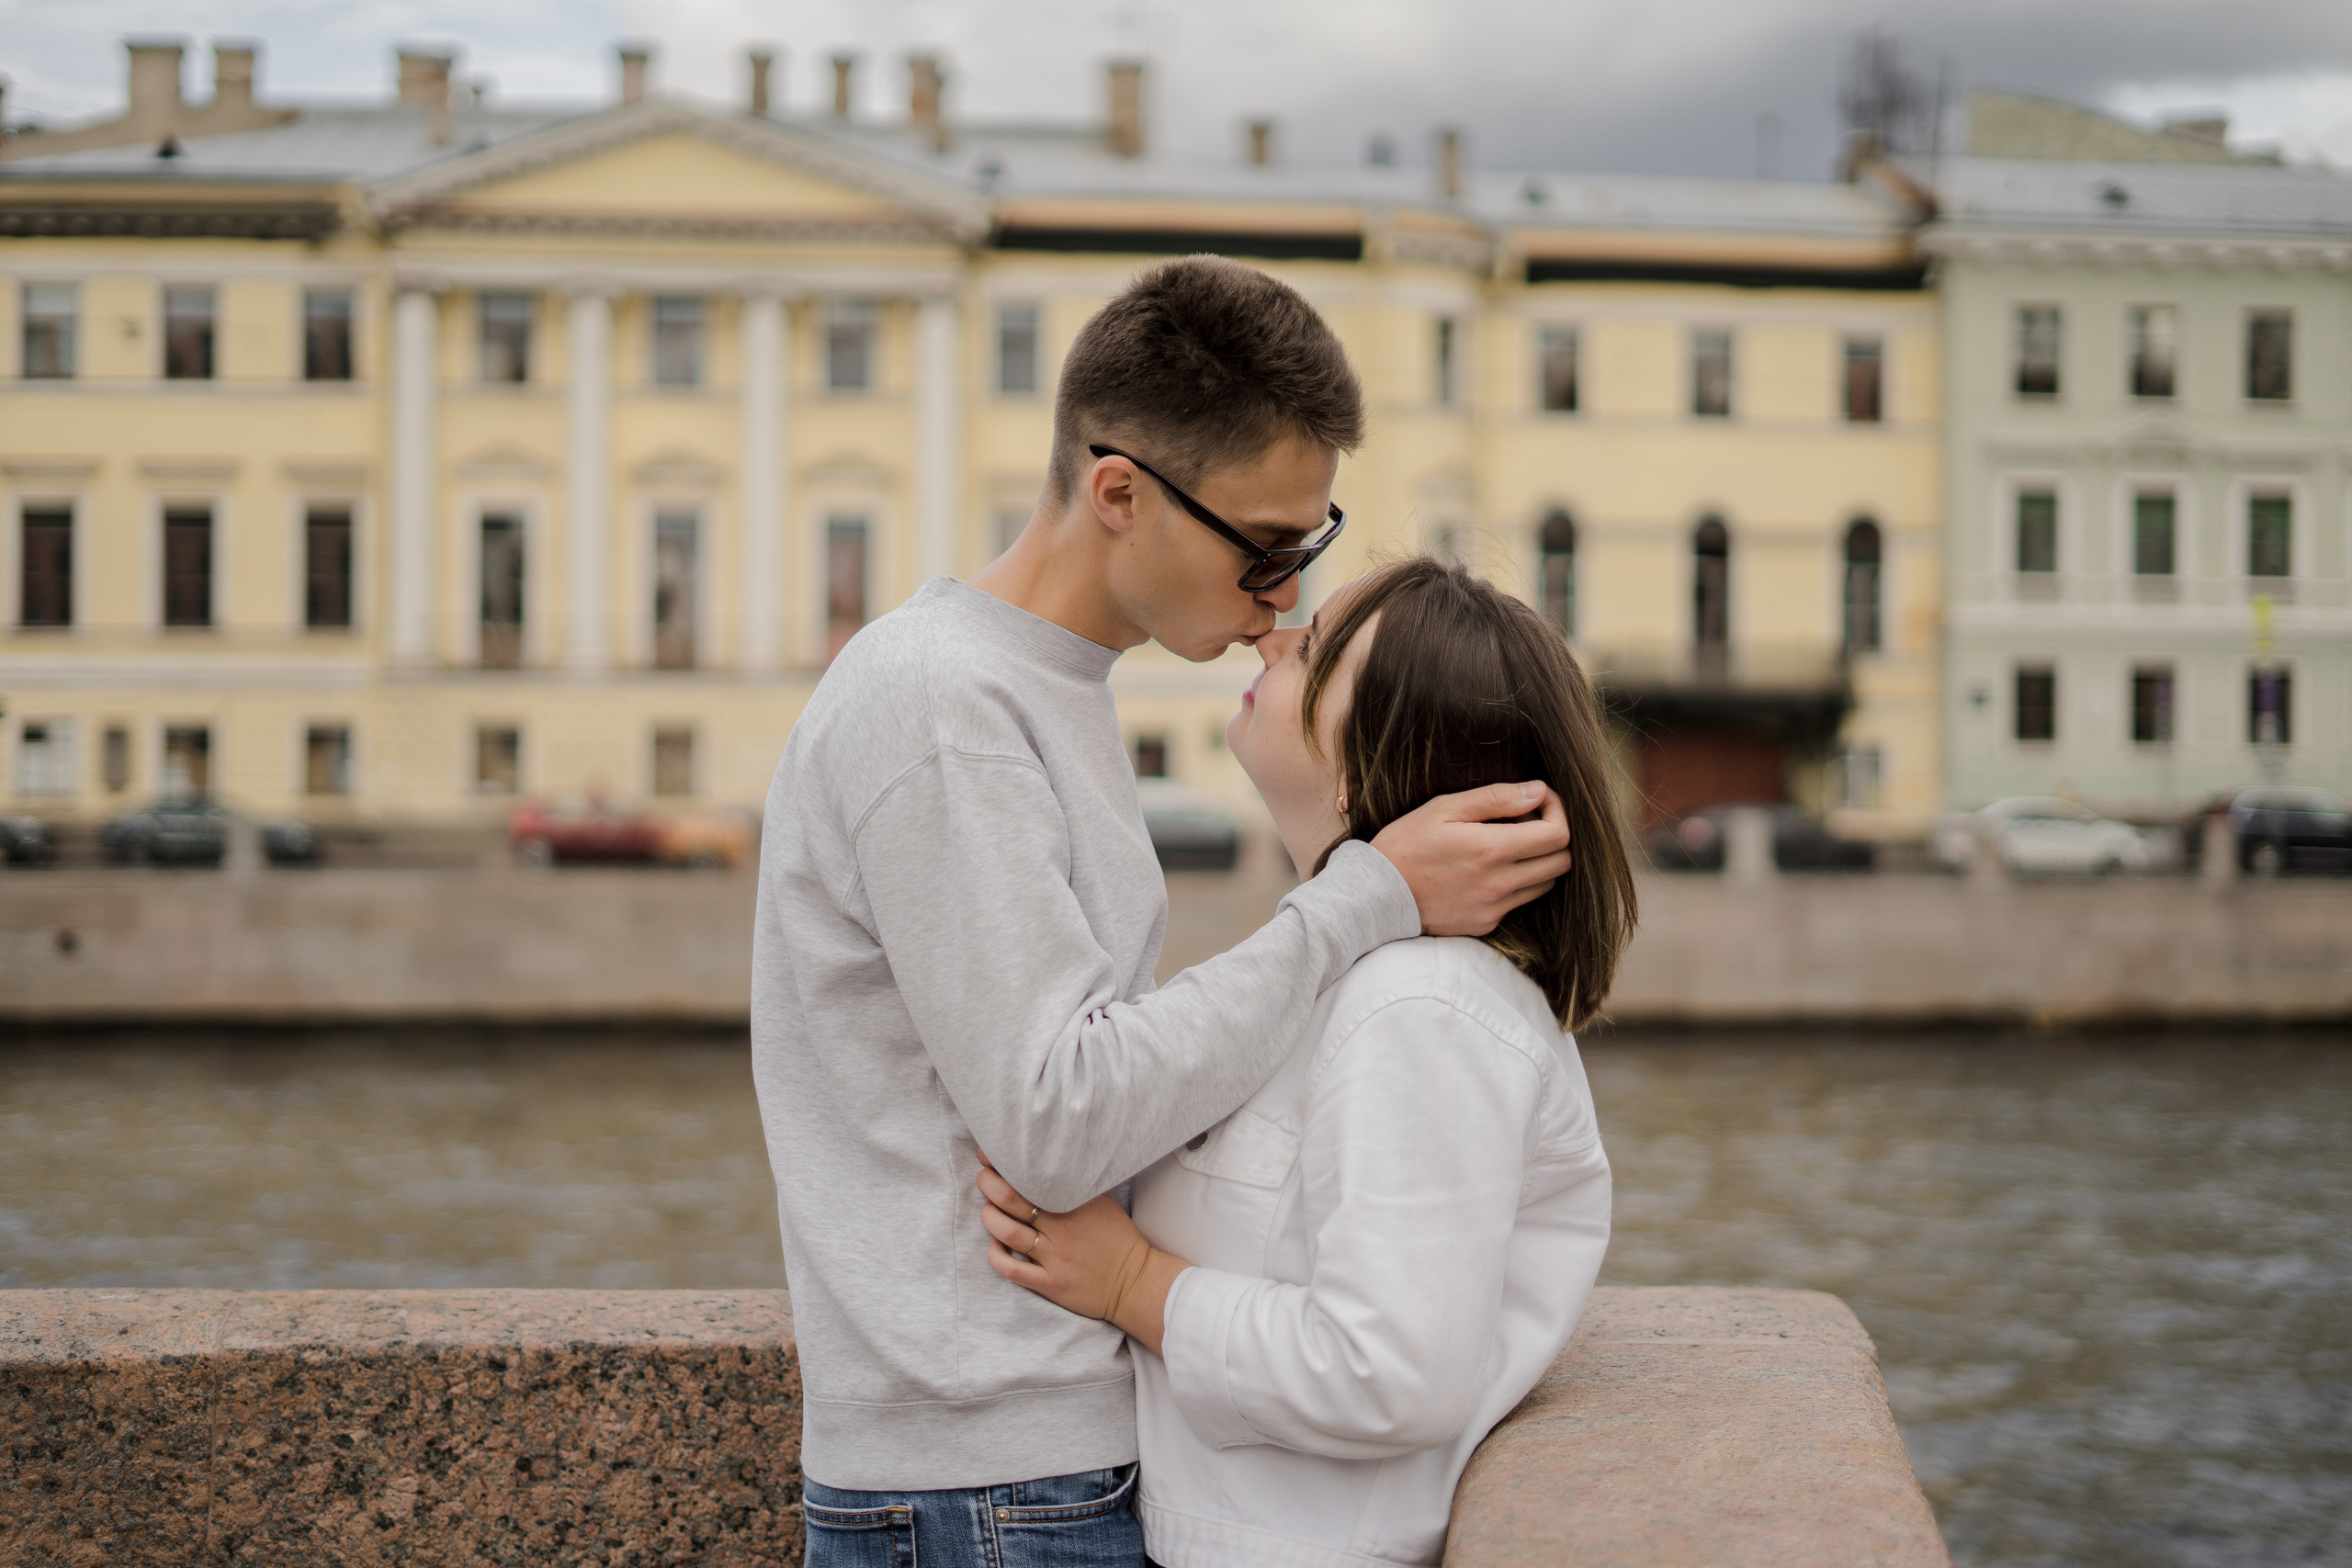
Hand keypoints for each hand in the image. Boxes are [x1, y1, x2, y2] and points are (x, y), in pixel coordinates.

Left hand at [977, 1160, 1186, 1354]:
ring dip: (989, 1217)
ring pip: (1006, 1231)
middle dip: (988, 1184)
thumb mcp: (1102, 1203)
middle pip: (1011, 1199)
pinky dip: (996, 1254)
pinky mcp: (1050, 1283)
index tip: (989, 1154)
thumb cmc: (1118, 1240)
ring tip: (987, 1210)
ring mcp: (1054, 1256)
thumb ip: (1075, 1186)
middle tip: (982, 1177)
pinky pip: (1012, 1269)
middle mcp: (1062, 1227)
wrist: (1136, 1283)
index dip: (1004, 1163)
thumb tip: (1048, 1166)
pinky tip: (995, 1245)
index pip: (1032, 1176)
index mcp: (1074, 1202)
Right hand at [1372, 781, 1572, 935]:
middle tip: (1528, 820)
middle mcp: (1499, 884)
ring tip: (1508, 844)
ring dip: (1538, 861)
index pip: (1558, 834)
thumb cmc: (1406, 844)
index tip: (1541, 800)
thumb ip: (1496, 798)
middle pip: (1562, 862)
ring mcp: (1494, 908)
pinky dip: (1516, 882)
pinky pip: (1519, 901)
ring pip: (1546, 884)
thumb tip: (1538, 791)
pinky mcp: (1486, 923)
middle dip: (1555, 835)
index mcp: (1491, 850)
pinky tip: (1488, 869)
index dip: (1558, 811)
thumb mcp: (1444, 808)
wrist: (1376, 894)